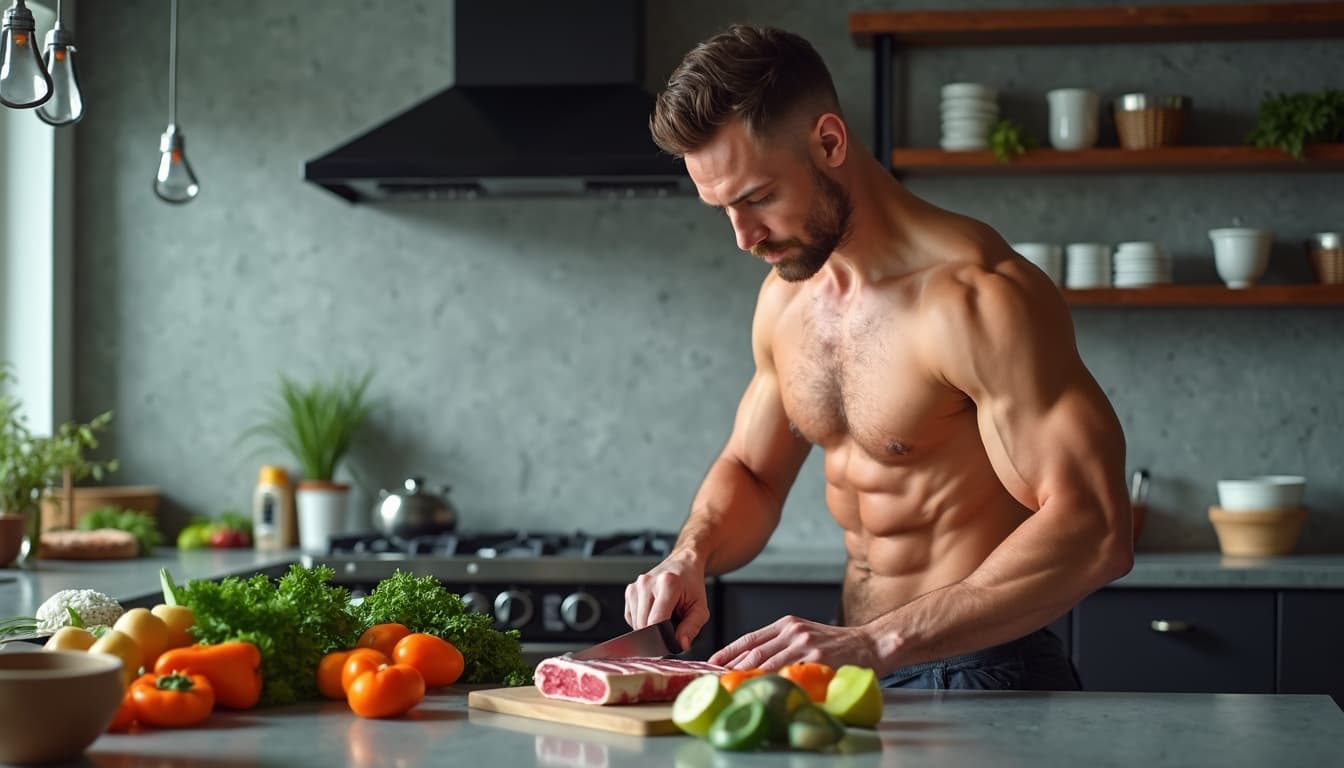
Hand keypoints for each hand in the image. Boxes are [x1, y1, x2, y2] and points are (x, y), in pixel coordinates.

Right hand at [624, 556, 708, 652]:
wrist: (683, 565)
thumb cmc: (691, 586)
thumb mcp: (700, 608)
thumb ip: (691, 628)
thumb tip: (681, 645)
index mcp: (667, 584)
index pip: (655, 620)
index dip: (661, 637)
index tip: (669, 642)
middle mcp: (648, 583)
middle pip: (643, 624)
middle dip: (656, 633)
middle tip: (670, 625)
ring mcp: (636, 586)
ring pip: (635, 622)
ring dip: (648, 627)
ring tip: (663, 615)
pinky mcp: (630, 590)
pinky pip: (631, 617)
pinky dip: (641, 620)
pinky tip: (653, 612)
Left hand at [708, 615, 880, 671]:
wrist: (871, 644)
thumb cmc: (838, 644)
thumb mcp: (806, 635)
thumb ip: (782, 645)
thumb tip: (753, 663)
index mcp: (787, 624)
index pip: (750, 638)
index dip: (728, 651)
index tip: (711, 663)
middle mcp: (793, 631)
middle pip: (754, 652)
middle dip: (731, 667)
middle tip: (713, 680)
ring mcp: (805, 645)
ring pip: (767, 662)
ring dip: (745, 676)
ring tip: (730, 688)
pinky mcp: (818, 659)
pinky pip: (789, 674)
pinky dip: (772, 682)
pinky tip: (761, 690)